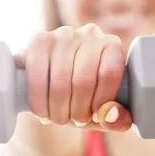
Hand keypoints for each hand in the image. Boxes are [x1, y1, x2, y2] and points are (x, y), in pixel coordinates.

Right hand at [14, 24, 132, 131]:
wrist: (49, 82)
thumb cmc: (82, 97)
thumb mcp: (104, 112)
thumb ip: (116, 119)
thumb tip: (108, 115)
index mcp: (111, 46)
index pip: (109, 74)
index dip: (101, 103)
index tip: (93, 117)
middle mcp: (89, 34)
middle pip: (84, 81)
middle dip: (77, 111)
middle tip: (73, 121)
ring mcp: (62, 35)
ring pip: (61, 82)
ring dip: (58, 110)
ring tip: (58, 119)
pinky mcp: (38, 41)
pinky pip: (38, 78)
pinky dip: (39, 103)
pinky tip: (42, 112)